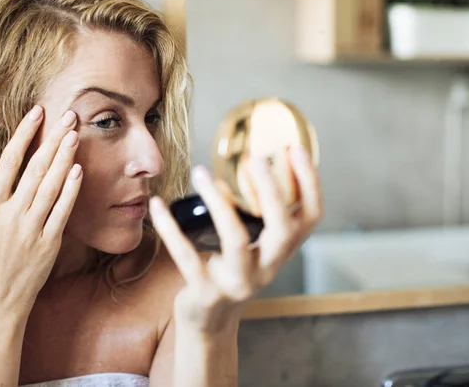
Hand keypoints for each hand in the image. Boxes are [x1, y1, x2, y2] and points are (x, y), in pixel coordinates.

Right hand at [0, 106, 82, 314]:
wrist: (1, 299)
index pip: (9, 162)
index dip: (24, 135)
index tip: (37, 113)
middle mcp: (10, 215)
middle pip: (35, 169)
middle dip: (52, 139)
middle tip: (68, 116)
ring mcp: (31, 229)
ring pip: (50, 186)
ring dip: (64, 158)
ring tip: (75, 134)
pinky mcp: (49, 243)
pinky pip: (62, 212)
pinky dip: (70, 191)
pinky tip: (78, 170)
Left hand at [149, 145, 322, 331]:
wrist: (209, 320)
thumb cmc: (229, 269)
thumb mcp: (251, 245)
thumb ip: (255, 214)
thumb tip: (245, 162)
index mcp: (281, 251)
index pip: (311, 216)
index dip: (309, 183)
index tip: (295, 148)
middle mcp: (267, 268)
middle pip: (282, 229)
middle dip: (271, 191)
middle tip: (254, 158)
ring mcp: (238, 282)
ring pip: (235, 239)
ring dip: (218, 202)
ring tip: (200, 172)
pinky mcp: (206, 292)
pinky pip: (186, 256)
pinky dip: (170, 227)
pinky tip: (157, 204)